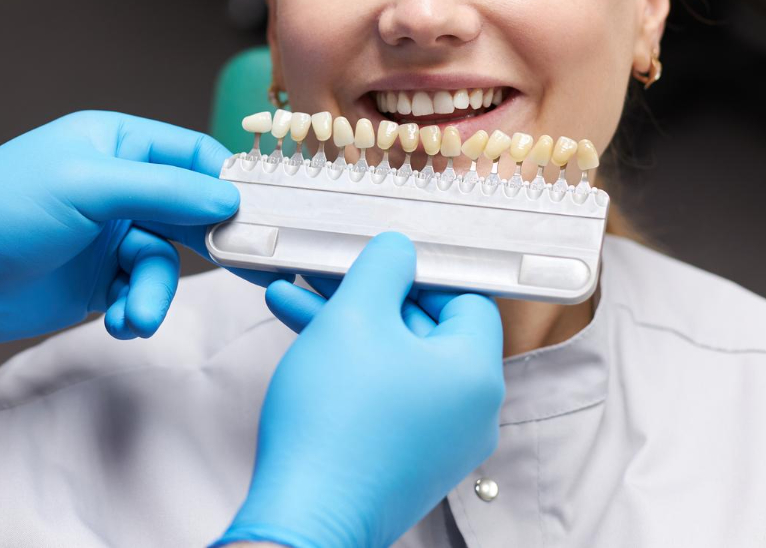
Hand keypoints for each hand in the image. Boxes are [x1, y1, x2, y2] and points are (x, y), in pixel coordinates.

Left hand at [0, 111, 239, 352]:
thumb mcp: (85, 187)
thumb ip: (162, 189)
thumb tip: (227, 195)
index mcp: (115, 142)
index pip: (193, 154)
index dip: (229, 182)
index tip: (261, 214)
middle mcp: (118, 185)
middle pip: (190, 209)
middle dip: (210, 244)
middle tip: (247, 268)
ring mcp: (108, 234)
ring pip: (165, 261)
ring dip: (156, 292)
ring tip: (133, 316)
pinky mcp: (97, 279)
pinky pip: (140, 291)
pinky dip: (134, 309)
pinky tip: (117, 321)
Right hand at [216, 233, 505, 547]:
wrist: (304, 515)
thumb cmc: (333, 420)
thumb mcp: (355, 316)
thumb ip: (383, 268)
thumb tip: (400, 249)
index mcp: (476, 373)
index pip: (465, 299)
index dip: (417, 272)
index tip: (376, 261)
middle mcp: (470, 412)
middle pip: (424, 330)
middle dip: (366, 297)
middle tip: (323, 274)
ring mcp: (440, 443)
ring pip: (396, 362)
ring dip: (346, 327)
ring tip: (290, 301)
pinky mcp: (406, 462)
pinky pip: (386, 398)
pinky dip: (351, 369)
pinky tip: (302, 342)